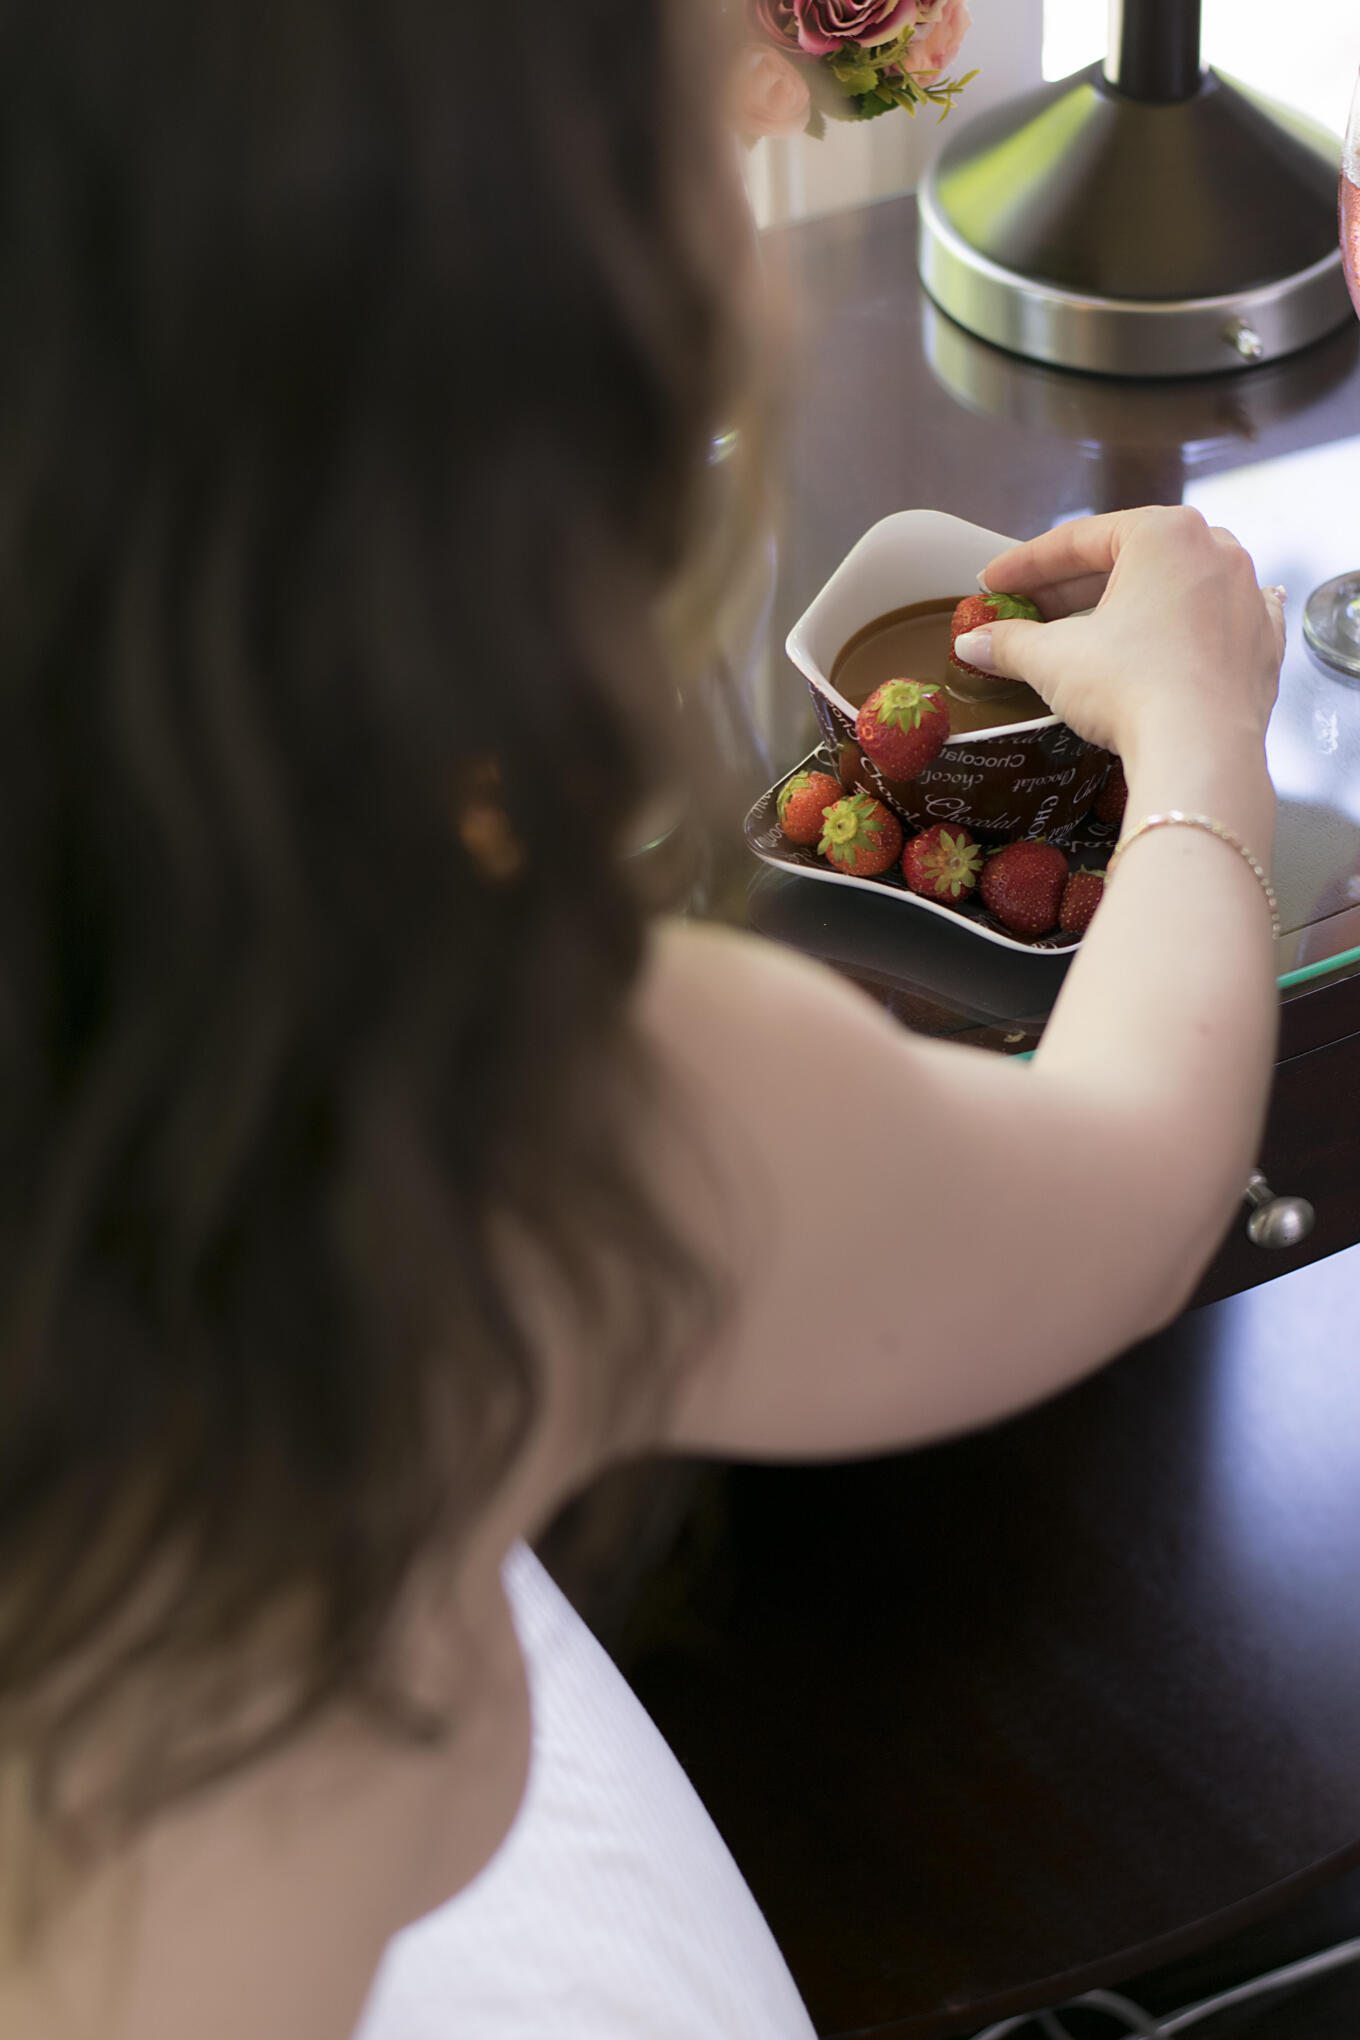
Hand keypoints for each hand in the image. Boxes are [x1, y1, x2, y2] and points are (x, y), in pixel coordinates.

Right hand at [954, 506, 1285, 760]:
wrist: (1202, 752)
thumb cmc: (1132, 688)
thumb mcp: (1053, 659)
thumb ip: (1009, 643)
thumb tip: (973, 643)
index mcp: (1163, 534)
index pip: (1078, 540)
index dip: (1026, 564)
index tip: (995, 583)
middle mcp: (1214, 550)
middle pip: (1126, 560)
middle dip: (1072, 588)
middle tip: (1028, 611)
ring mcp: (1246, 594)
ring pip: (1174, 585)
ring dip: (1130, 601)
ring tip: (1089, 626)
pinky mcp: (1262, 642)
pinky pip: (1219, 619)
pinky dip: (1189, 623)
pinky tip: (1178, 627)